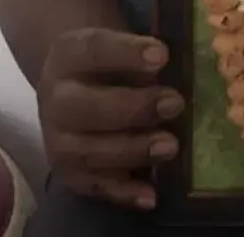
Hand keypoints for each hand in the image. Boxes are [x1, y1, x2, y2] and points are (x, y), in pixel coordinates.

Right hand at [38, 28, 184, 208]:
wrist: (73, 89)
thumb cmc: (111, 67)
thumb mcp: (122, 49)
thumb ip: (148, 58)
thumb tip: (189, 70)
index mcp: (69, 55)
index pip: (94, 49)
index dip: (127, 52)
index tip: (163, 55)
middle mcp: (55, 98)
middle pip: (87, 106)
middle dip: (134, 107)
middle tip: (175, 104)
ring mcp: (58, 140)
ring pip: (90, 151)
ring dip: (133, 150)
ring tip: (171, 146)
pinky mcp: (69, 174)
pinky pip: (96, 186)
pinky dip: (124, 192)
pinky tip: (151, 194)